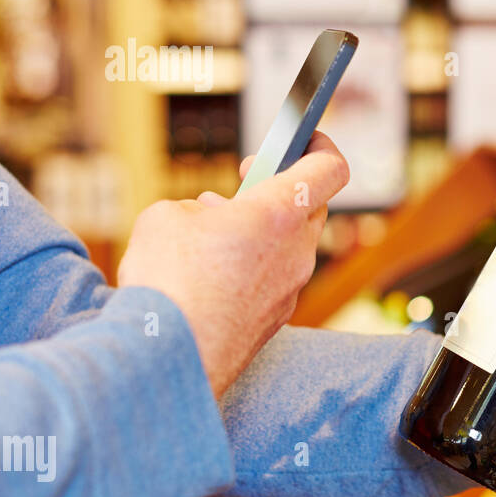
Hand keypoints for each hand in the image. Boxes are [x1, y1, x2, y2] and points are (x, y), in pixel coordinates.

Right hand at [117, 132, 349, 397]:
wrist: (170, 359)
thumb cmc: (168, 282)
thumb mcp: (165, 217)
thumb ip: (197, 209)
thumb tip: (207, 221)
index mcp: (279, 213)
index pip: (331, 167)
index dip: (320, 144)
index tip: (299, 137)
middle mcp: (298, 251)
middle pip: (309, 206)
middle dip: (278, 190)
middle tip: (241, 186)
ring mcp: (291, 289)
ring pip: (290, 245)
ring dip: (261, 231)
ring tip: (212, 232)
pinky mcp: (276, 319)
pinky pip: (274, 279)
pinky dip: (252, 267)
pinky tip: (211, 274)